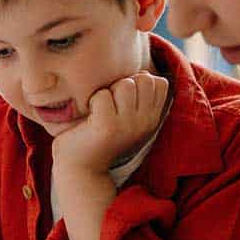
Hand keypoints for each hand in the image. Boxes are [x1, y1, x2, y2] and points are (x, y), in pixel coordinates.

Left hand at [52, 72, 168, 174]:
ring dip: (109, 91)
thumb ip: (138, 96)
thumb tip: (142, 72)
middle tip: (110, 103)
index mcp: (151, 119)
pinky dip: (92, 100)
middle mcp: (145, 123)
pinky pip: (102, 95)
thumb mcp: (126, 116)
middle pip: (144, 79)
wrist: (80, 167)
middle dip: (124, 83)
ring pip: (126, 84)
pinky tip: (90, 116)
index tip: (124, 98)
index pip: (159, 83)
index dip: (140, 82)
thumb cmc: (99, 134)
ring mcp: (128, 125)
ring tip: (100, 109)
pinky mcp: (108, 127)